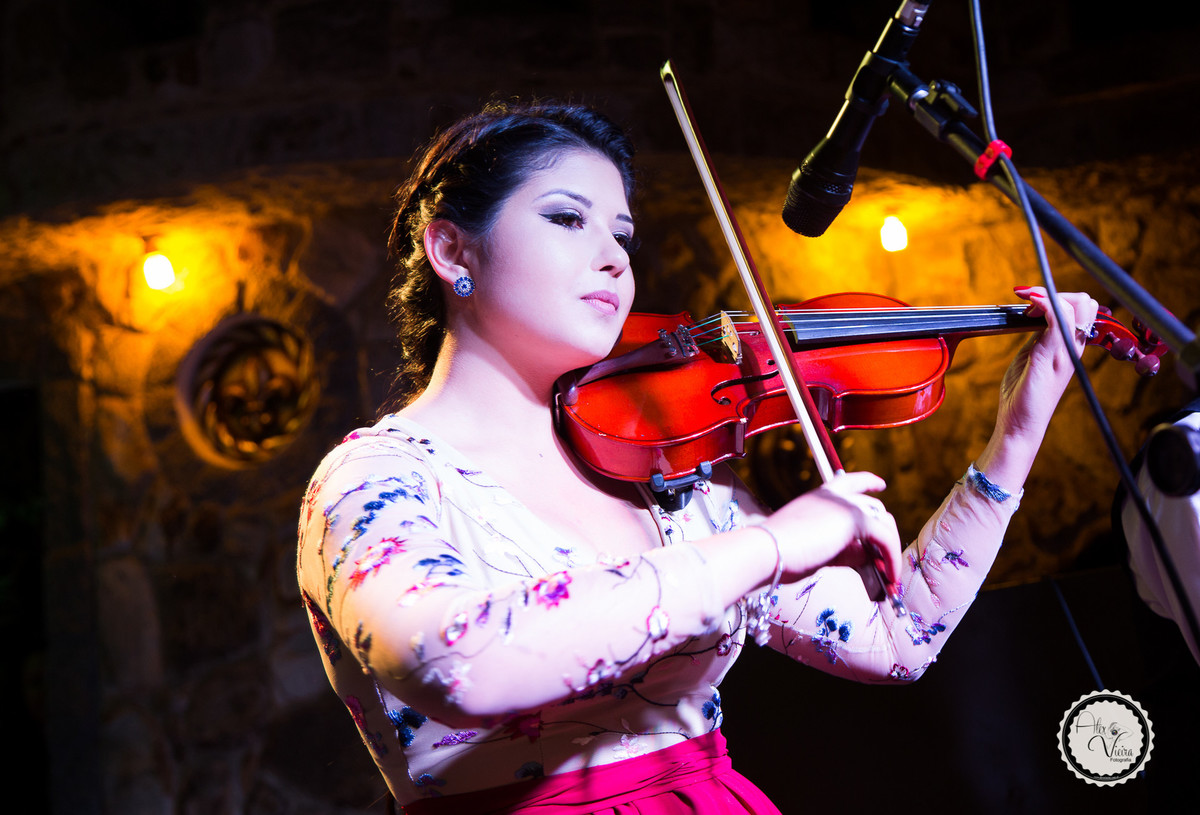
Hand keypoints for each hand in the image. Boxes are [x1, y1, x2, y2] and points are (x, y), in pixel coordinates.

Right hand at [761, 470, 902, 591]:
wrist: (767, 551)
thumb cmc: (782, 555)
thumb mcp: (817, 548)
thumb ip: (843, 549)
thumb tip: (869, 558)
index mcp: (819, 498)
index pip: (849, 482)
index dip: (868, 481)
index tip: (880, 484)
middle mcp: (834, 496)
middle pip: (875, 508)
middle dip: (885, 536)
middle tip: (885, 565)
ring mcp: (845, 505)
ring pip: (884, 524)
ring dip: (891, 552)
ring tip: (889, 578)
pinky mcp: (855, 519)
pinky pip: (886, 539)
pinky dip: (891, 559)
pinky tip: (888, 577)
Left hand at [1001, 287, 1099, 441]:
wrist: (1019, 425)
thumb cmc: (1022, 395)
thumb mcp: (1032, 356)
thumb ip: (1039, 336)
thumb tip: (1037, 314)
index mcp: (1070, 347)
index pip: (1083, 309)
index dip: (1059, 296)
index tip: (1031, 300)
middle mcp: (1073, 348)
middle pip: (1086, 303)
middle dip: (1056, 292)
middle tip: (1029, 302)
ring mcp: (1065, 352)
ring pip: (1077, 307)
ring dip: (1048, 294)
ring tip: (1026, 303)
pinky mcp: (1052, 357)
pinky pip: (1059, 320)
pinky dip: (1044, 303)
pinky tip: (1029, 304)